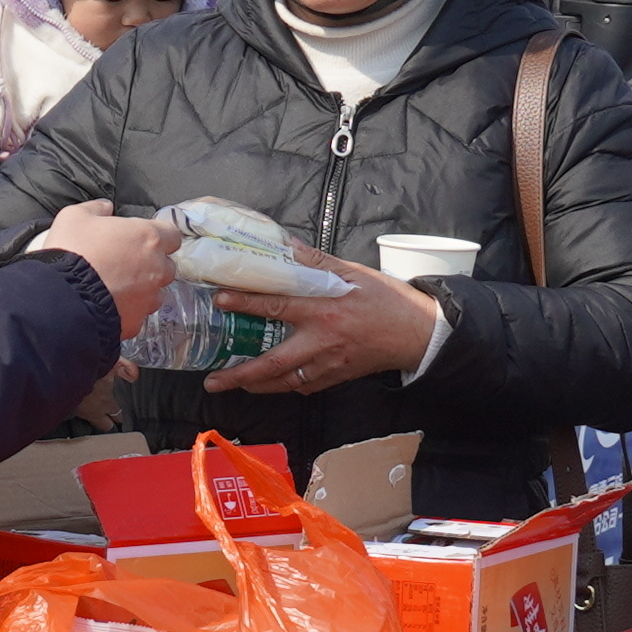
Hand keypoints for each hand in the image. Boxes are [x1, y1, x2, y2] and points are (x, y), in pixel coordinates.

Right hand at [36, 205, 176, 324]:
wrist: (61, 298)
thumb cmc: (71, 253)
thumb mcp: (74, 217)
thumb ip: (95, 209)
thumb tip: (105, 207)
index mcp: (147, 238)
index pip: (172, 234)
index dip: (158, 236)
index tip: (142, 239)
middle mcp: (156, 269)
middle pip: (166, 266)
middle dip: (151, 265)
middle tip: (125, 264)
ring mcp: (148, 298)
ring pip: (155, 294)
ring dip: (141, 291)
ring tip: (115, 289)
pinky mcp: (136, 323)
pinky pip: (137, 316)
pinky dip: (126, 312)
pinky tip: (107, 307)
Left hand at [202, 253, 448, 394]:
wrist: (418, 333)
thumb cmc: (386, 299)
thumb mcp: (352, 272)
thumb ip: (315, 261)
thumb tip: (283, 244)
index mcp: (325, 309)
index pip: (276, 306)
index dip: (246, 302)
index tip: (221, 300)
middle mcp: (322, 341)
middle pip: (273, 363)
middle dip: (239, 374)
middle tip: (213, 380)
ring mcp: (329, 364)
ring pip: (285, 382)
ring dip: (256, 385)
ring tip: (231, 383)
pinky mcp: (337, 378)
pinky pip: (304, 387)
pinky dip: (283, 386)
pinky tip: (269, 382)